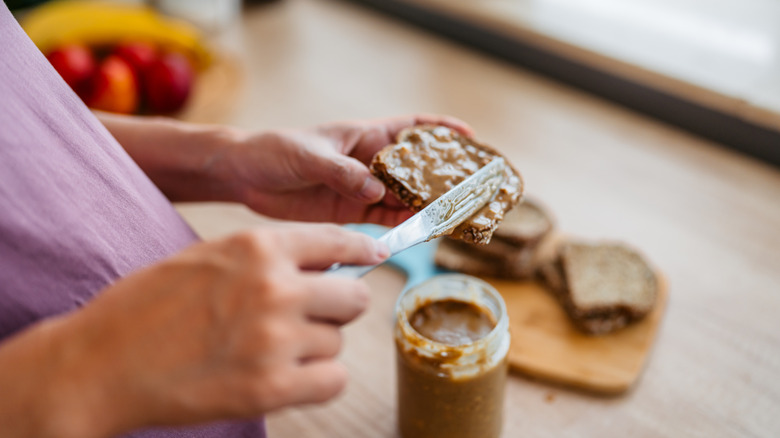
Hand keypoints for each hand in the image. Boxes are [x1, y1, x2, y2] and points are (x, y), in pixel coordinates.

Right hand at [0, 224, 386, 437]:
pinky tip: (285, 377)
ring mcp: (276, 339)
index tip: (376, 256)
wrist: (99, 364)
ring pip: (338, 342)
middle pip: (353, 297)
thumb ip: (266, 258)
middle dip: (337, 308)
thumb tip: (324, 268)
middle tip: (308, 319)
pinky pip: (333, 380)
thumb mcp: (208, 258)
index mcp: (257, 246)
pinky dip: (316, 381)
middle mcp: (275, 287)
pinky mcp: (271, 387)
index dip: (362, 250)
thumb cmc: (146, 307)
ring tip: (271, 351)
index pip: (338, 241)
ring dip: (315, 348)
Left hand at [224, 114, 473, 224]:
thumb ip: (342, 172)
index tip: (470, 137)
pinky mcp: (350, 211)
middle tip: (469, 190)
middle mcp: (370, 162)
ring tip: (451, 217)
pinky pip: (384, 218)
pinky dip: (402, 225)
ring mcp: (362, 188)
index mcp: (364, 136)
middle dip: (442, 176)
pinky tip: (418, 232)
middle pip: (416, 168)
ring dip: (426, 206)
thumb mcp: (308, 155)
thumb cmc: (274, 150)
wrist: (244, 176)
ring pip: (405, 197)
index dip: (442, 130)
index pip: (411, 128)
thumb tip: (377, 189)